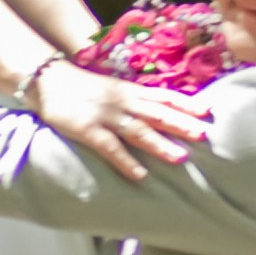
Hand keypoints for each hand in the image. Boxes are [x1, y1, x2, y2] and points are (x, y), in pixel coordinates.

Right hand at [31, 59, 212, 182]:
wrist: (47, 80)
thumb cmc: (81, 87)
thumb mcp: (112, 88)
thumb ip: (133, 98)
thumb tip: (158, 108)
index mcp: (129, 90)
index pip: (163, 96)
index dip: (186, 103)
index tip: (208, 111)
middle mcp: (122, 102)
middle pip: (156, 114)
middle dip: (181, 124)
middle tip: (204, 135)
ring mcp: (105, 116)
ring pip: (137, 131)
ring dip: (159, 145)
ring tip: (180, 158)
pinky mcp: (87, 129)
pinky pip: (109, 147)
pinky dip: (125, 161)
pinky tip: (139, 174)